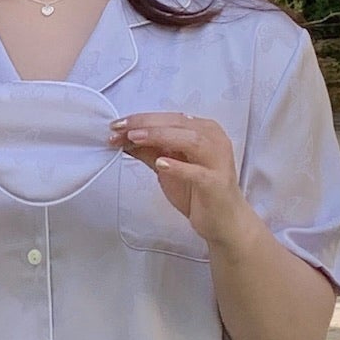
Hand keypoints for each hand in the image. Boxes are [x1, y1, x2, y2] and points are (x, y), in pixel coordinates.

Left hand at [109, 112, 254, 248]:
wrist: (223, 222)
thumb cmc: (197, 191)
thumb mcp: (168, 167)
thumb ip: (149, 151)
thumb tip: (122, 138)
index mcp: (203, 130)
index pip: (169, 118)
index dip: (141, 119)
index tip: (116, 125)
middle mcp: (214, 140)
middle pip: (177, 123)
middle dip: (145, 124)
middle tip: (118, 129)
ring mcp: (217, 161)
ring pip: (190, 140)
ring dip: (159, 136)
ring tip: (134, 138)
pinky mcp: (216, 183)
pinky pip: (197, 172)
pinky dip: (178, 166)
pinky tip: (160, 163)